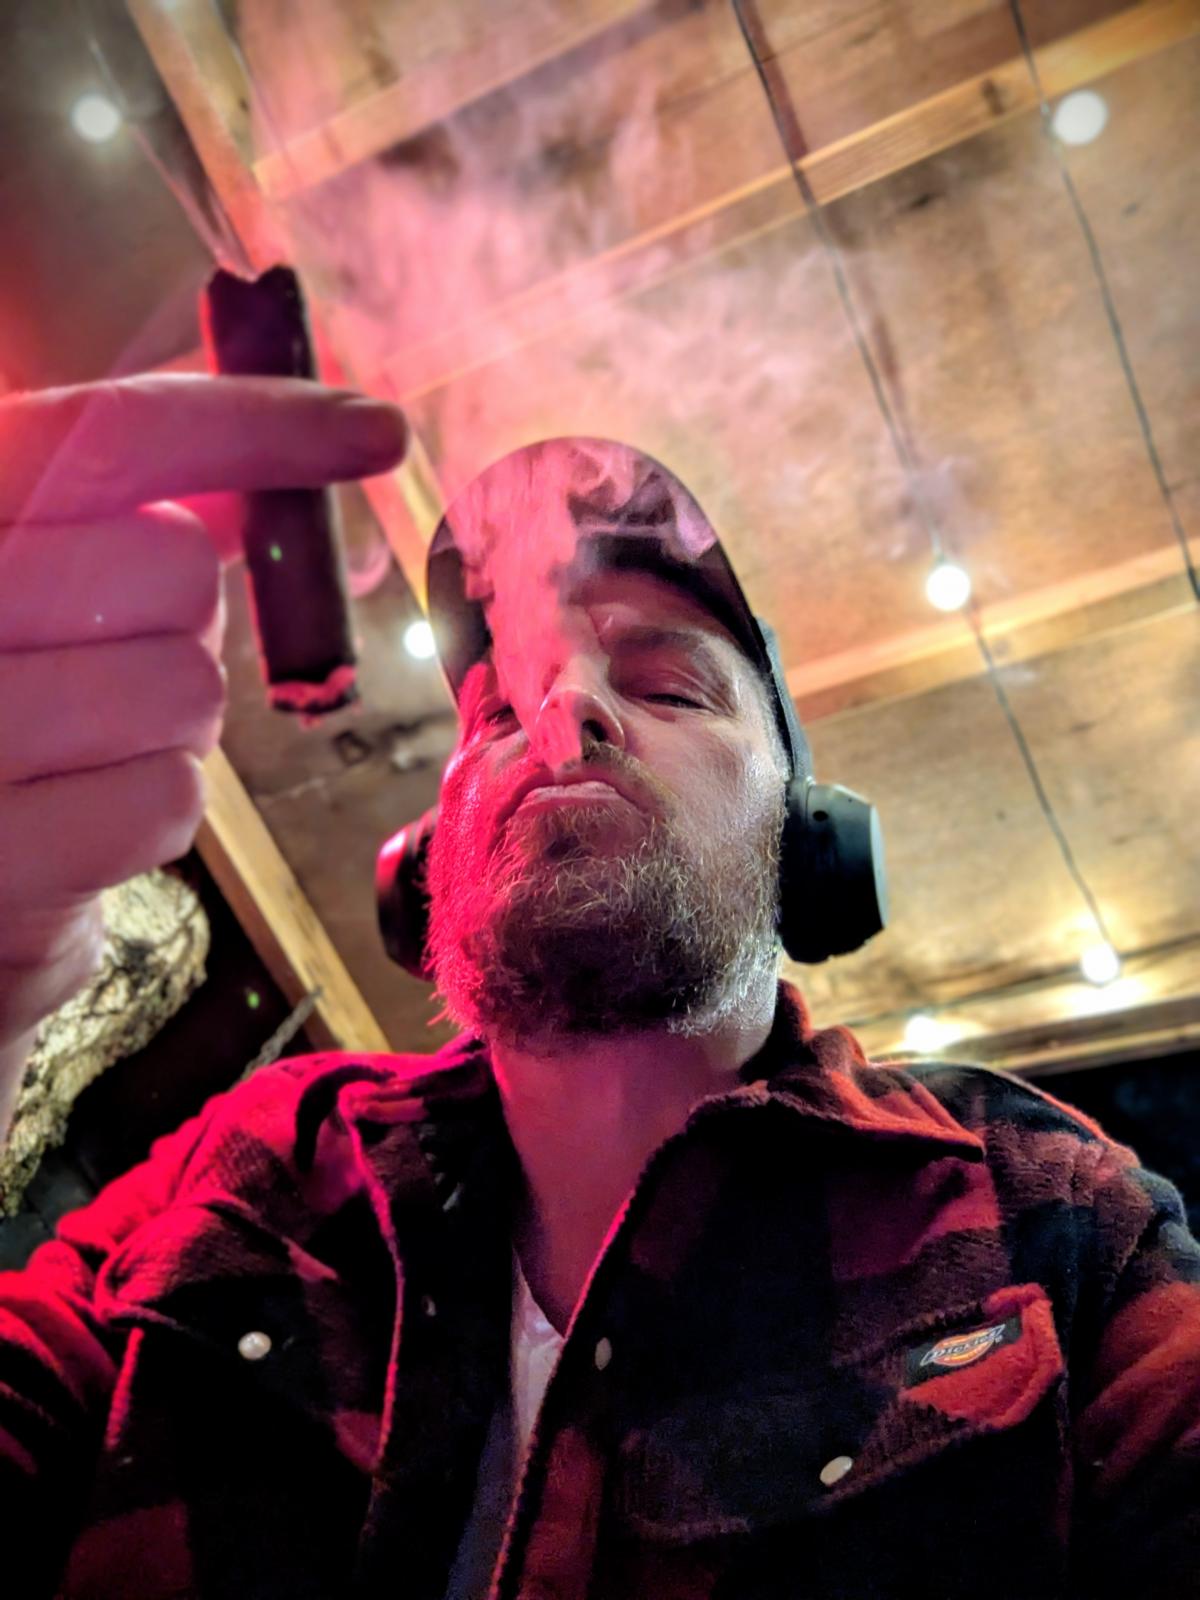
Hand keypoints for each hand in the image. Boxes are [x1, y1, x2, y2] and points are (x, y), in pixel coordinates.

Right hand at [0, 373, 407, 1046]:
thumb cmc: (12, 685)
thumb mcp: (47, 565)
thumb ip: (149, 500)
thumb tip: (321, 453)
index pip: (114, 433)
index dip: (261, 423)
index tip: (379, 432)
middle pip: (176, 567)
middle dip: (191, 615)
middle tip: (122, 652)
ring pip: (188, 690)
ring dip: (175, 722)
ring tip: (90, 741)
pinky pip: (167, 801)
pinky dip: (154, 808)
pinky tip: (82, 809)